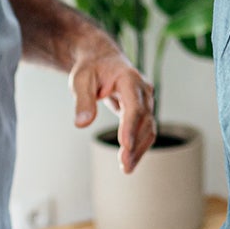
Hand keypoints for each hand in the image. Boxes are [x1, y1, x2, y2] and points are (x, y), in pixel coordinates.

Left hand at [68, 43, 156, 173]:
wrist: (101, 60)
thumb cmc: (91, 68)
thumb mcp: (80, 80)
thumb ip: (82, 100)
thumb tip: (82, 123)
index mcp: (129, 78)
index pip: (135, 104)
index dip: (131, 125)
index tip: (125, 145)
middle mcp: (143, 89)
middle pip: (145, 119)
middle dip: (135, 143)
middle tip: (124, 164)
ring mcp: (145, 100)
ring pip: (149, 128)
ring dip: (139, 149)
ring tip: (126, 168)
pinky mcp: (143, 111)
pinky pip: (145, 131)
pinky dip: (139, 146)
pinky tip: (129, 161)